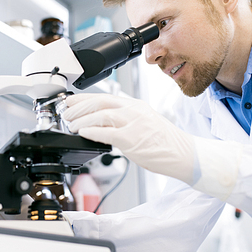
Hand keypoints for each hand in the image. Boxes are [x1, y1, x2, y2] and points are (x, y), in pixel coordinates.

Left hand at [63, 93, 194, 182]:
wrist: (185, 154)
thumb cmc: (165, 142)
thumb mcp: (144, 123)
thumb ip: (124, 121)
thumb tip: (101, 124)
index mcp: (135, 105)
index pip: (105, 96)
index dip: (84, 98)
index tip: (71, 101)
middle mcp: (134, 110)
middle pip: (100, 102)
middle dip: (79, 107)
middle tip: (66, 113)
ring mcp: (134, 123)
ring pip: (101, 115)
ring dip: (82, 120)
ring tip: (71, 125)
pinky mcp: (132, 139)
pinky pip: (107, 133)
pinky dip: (92, 131)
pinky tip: (83, 133)